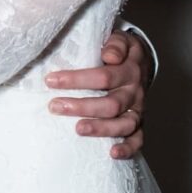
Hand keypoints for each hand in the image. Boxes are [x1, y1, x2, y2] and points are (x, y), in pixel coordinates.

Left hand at [46, 30, 148, 160]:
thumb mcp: (121, 40)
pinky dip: (128, 148)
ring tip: (77, 129)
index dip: (77, 79)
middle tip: (54, 106)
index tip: (50, 81)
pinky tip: (112, 153)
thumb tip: (109, 55)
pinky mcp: (139, 124)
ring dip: (101, 128)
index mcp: (129, 70)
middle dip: (82, 106)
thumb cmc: (120, 53)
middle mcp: (134, 92)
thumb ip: (115, 43)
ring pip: (124, 124)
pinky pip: (137, 139)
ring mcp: (137, 110)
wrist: (141, 64)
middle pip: (111, 103)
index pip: (104, 77)